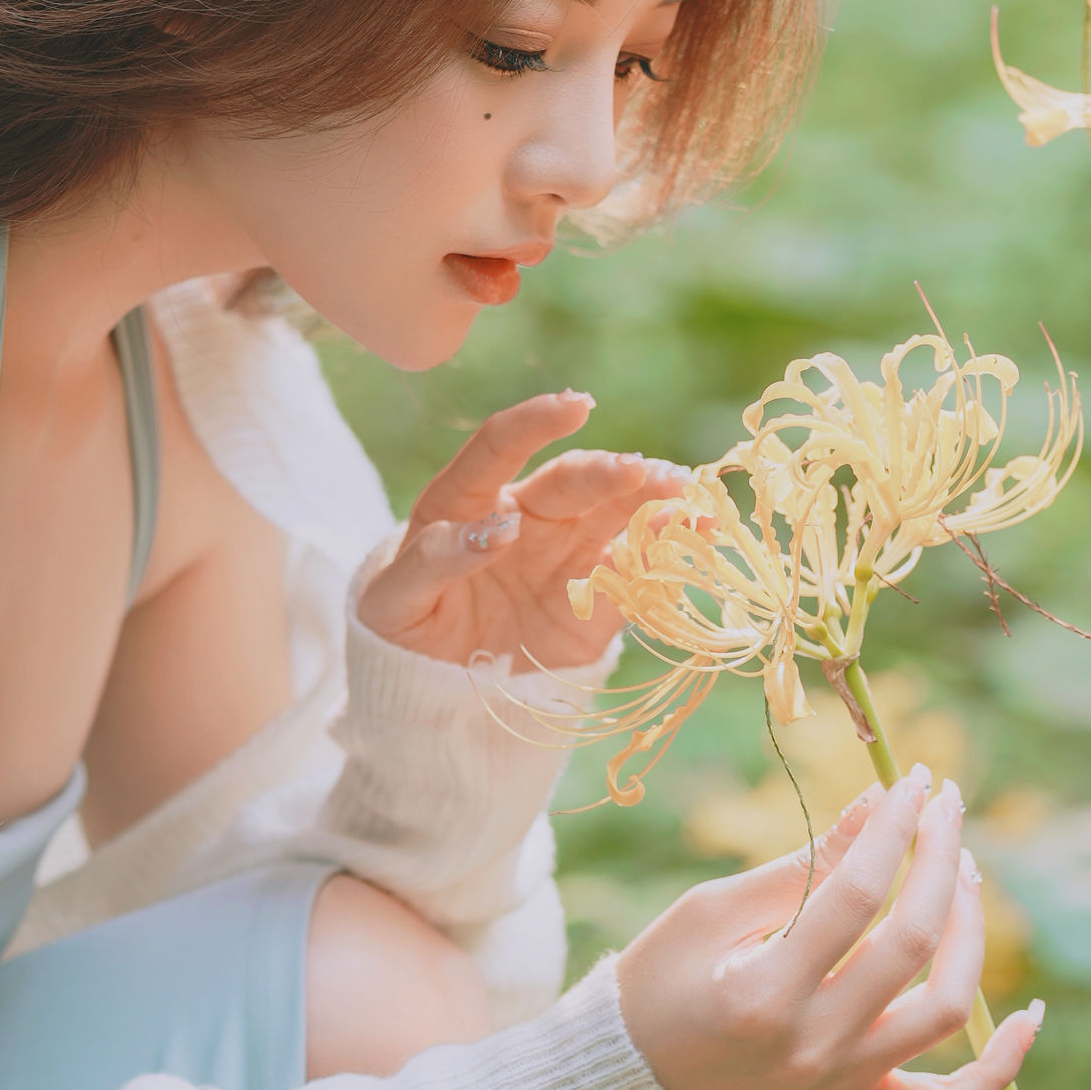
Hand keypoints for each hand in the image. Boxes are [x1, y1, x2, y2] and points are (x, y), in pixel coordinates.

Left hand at [356, 392, 687, 673]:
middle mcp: (526, 515)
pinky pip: (637, 570)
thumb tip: (499, 526)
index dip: (535, 422)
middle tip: (644, 474)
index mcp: (467, 501)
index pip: (498, 445)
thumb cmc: (405, 624)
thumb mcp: (393, 598)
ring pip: (616, 514)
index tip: (575, 405)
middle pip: (573, 480)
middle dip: (609, 472)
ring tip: (685, 498)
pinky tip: (697, 537)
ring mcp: (565, 553)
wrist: (436, 683)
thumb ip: (432, 559)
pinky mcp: (596, 597)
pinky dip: (668, 553)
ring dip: (653, 502)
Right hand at [614, 770, 1045, 1089]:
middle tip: (945, 804)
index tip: (912, 779)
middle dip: (940, 857)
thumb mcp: (711, 910)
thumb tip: (880, 804)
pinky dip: (1003, 1064)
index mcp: (761, 992)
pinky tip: (1028, 1011)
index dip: (894, 826)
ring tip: (964, 874)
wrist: (633, 1086)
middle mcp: (813, 1047)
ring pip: (948, 1010)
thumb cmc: (661, 982)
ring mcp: (843, 1086)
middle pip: (914, 941)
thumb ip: (802, 863)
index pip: (856, 893)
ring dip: (973, 931)